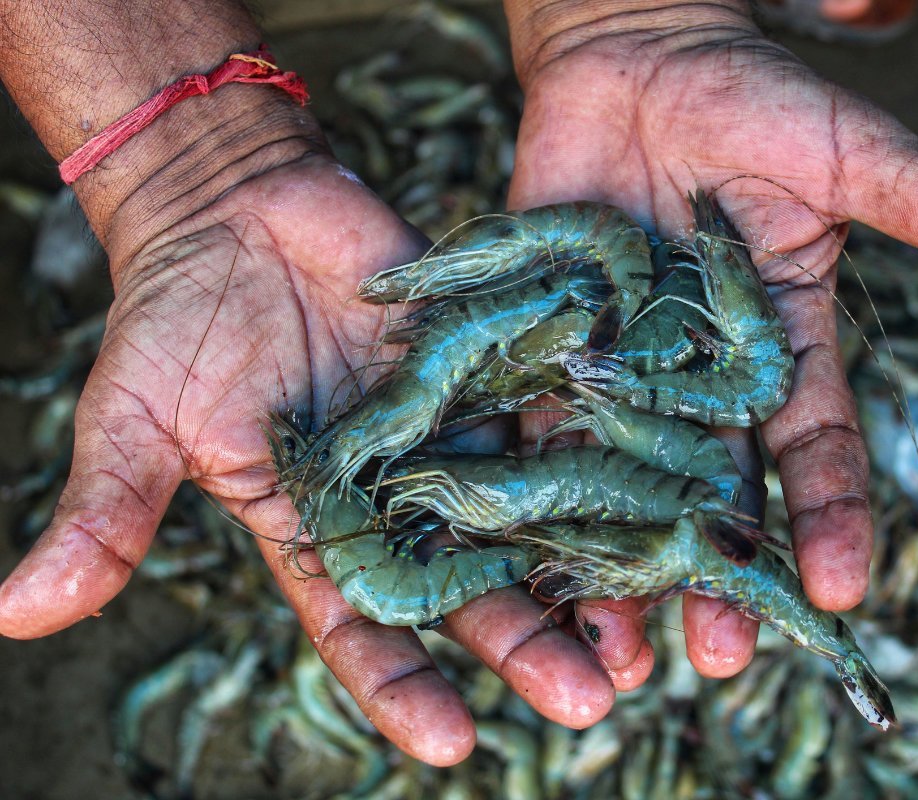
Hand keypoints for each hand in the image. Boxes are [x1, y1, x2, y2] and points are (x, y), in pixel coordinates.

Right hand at [0, 135, 618, 766]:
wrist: (239, 212)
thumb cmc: (178, 320)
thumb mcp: (137, 422)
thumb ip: (109, 513)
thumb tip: (16, 616)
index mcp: (318, 531)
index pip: (366, 628)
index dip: (407, 687)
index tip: (457, 742)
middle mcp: (400, 498)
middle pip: (471, 589)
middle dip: (526, 644)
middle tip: (593, 702)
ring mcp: (453, 435)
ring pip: (529, 517)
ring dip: (584, 570)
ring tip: (644, 629)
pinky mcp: (490, 369)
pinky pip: (549, 415)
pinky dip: (599, 453)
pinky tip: (656, 496)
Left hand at [504, 0, 917, 683]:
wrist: (634, 57)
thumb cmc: (750, 97)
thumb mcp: (846, 152)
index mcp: (786, 348)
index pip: (818, 450)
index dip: (833, 518)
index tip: (843, 589)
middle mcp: (706, 378)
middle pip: (720, 493)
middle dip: (722, 573)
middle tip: (722, 654)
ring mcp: (625, 370)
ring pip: (629, 486)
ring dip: (625, 566)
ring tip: (620, 650)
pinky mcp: (551, 348)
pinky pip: (542, 428)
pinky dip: (537, 492)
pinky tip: (529, 559)